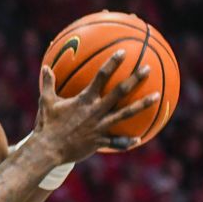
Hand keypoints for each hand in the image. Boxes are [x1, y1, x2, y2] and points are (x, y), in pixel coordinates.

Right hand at [32, 51, 158, 162]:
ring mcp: (100, 126)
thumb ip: (48, 83)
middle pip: (119, 92)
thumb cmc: (46, 124)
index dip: (112, 63)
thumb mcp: (46, 101)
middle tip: (147, 68)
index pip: (101, 76)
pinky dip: (127, 141)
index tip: (123, 53)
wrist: (48, 149)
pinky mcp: (100, 141)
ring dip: (142, 105)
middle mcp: (96, 110)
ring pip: (125, 114)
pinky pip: (117, 141)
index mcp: (84, 99)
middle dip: (135, 79)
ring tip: (157, 96)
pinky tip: (138, 139)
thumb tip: (46, 67)